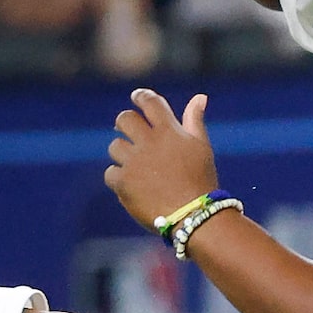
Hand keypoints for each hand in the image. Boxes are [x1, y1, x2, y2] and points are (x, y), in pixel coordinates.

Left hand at [106, 90, 219, 229]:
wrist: (195, 216)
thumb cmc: (202, 181)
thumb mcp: (202, 147)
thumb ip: (195, 120)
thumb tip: (200, 97)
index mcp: (169, 131)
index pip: (149, 102)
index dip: (141, 96)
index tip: (136, 97)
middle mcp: (149, 142)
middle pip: (125, 119)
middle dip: (125, 123)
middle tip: (127, 131)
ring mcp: (134, 162)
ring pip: (115, 146)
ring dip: (123, 154)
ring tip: (135, 167)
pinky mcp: (123, 182)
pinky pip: (110, 173)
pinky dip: (119, 178)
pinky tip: (132, 186)